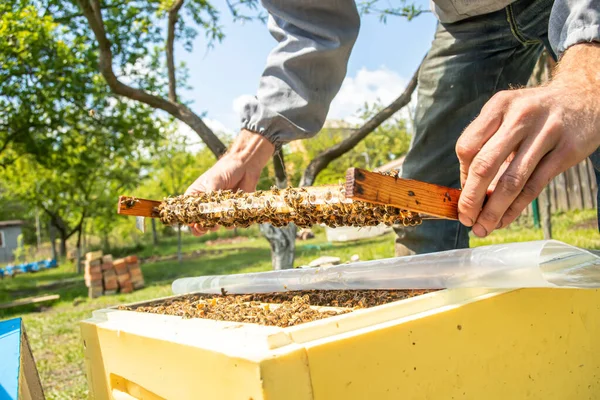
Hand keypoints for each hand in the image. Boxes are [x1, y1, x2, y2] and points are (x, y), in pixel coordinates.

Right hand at [185, 129, 273, 235]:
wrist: (246, 167)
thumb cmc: (226, 170)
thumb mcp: (214, 181)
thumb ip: (209, 197)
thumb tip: (205, 213)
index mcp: (196, 196)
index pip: (188, 213)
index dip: (190, 221)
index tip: (195, 223)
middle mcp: (206, 205)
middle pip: (199, 224)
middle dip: (203, 227)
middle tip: (209, 224)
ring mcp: (219, 210)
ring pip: (214, 226)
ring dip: (218, 224)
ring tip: (223, 214)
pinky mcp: (231, 212)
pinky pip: (230, 224)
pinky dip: (232, 221)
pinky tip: (235, 211)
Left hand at [456, 43, 599, 236]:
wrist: (585, 97)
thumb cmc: (536, 112)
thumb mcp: (508, 113)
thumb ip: (487, 143)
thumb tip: (469, 189)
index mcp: (499, 106)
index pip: (467, 146)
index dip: (462, 174)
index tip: (463, 192)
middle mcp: (520, 117)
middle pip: (485, 165)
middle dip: (471, 198)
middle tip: (465, 218)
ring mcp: (546, 133)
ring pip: (511, 181)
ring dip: (493, 210)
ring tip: (482, 227)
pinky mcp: (566, 151)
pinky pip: (534, 187)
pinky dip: (515, 208)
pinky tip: (504, 220)